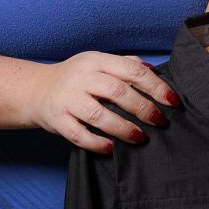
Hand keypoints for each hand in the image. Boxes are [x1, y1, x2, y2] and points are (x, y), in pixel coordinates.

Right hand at [25, 52, 180, 152]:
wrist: (36, 90)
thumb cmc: (76, 77)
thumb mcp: (98, 62)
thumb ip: (125, 64)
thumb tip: (154, 71)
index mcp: (96, 60)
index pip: (131, 70)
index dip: (154, 85)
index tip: (172, 100)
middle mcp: (81, 77)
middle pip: (117, 91)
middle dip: (143, 108)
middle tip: (160, 121)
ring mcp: (68, 99)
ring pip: (98, 114)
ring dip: (123, 128)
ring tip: (141, 137)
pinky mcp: (57, 120)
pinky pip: (78, 135)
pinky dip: (96, 143)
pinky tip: (111, 148)